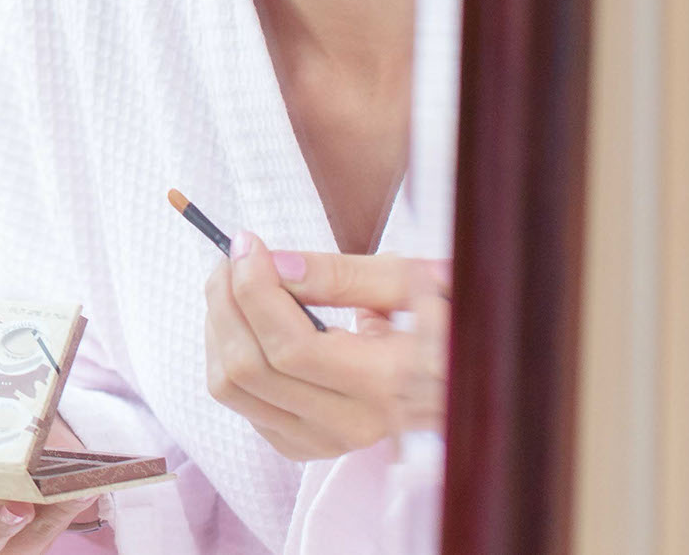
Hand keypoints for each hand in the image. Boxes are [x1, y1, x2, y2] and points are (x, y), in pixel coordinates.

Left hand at [204, 234, 450, 459]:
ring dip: (217, 326)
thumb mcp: (411, 283)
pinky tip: (247, 322)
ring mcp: (327, 443)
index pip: (292, 347)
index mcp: (390, 385)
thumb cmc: (444, 319)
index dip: (255, 289)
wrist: (471, 376)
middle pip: (250, 368)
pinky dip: (225, 355)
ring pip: (233, 389)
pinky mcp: (305, 446)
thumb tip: (274, 263)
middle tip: (232, 255)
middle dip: (225, 299)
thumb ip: (343, 273)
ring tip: (233, 281)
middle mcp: (355, 426)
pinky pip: (241, 404)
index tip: (247, 242)